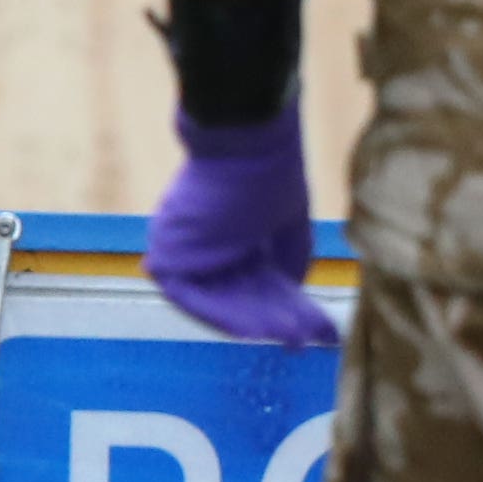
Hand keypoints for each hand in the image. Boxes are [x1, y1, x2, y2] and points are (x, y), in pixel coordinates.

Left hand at [145, 107, 339, 344]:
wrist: (244, 142)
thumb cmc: (269, 173)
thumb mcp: (289, 224)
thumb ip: (290, 259)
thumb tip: (295, 292)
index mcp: (231, 238)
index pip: (258, 282)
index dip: (287, 306)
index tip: (314, 327)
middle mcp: (204, 251)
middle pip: (241, 297)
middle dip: (275, 320)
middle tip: (306, 339)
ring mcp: (185, 256)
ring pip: (221, 302)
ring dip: (255, 324)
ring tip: (290, 337)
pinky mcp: (168, 259)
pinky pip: (196, 300)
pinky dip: (226, 318)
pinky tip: (259, 331)